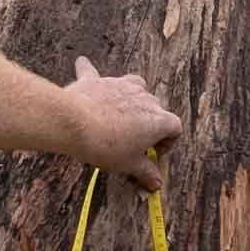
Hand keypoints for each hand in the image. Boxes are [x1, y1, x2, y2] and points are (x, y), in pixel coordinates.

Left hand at [61, 56, 181, 189]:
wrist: (75, 124)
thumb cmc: (107, 146)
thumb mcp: (129, 165)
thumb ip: (146, 172)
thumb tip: (156, 184)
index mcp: (158, 120)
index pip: (175, 128)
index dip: (167, 142)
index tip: (154, 152)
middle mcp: (145, 98)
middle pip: (156, 108)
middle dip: (149, 124)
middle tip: (135, 142)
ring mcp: (122, 85)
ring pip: (136, 87)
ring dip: (132, 99)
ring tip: (121, 114)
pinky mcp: (98, 80)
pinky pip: (96, 74)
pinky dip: (94, 77)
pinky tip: (84, 66)